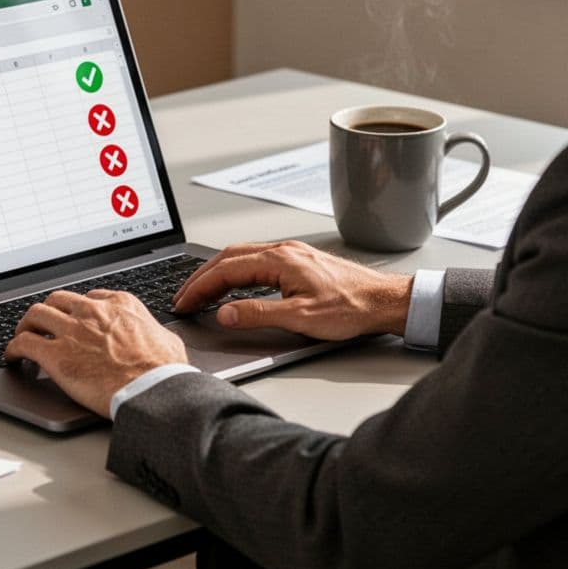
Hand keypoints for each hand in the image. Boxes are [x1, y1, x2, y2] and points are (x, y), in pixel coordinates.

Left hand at [3, 290, 188, 417]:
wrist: (152, 388)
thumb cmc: (164, 370)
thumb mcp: (167, 340)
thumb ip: (154, 333)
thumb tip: (159, 339)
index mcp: (119, 304)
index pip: (89, 297)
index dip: (77, 309)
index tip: (74, 318)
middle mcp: (92, 311)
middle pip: (58, 301)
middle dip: (48, 311)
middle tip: (43, 324)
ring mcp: (71, 330)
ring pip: (35, 315)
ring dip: (26, 325)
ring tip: (22, 336)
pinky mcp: (55, 355)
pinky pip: (23, 343)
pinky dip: (12, 348)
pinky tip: (11, 356)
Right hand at [172, 240, 412, 340]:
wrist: (384, 301)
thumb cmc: (352, 308)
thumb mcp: (301, 318)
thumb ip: (259, 314)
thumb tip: (226, 313)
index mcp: (280, 260)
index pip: (225, 269)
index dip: (199, 286)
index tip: (184, 301)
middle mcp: (283, 250)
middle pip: (228, 257)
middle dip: (201, 278)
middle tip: (183, 297)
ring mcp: (291, 253)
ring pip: (241, 256)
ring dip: (216, 273)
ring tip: (201, 293)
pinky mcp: (298, 261)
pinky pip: (255, 260)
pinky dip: (235, 272)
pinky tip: (233, 285)